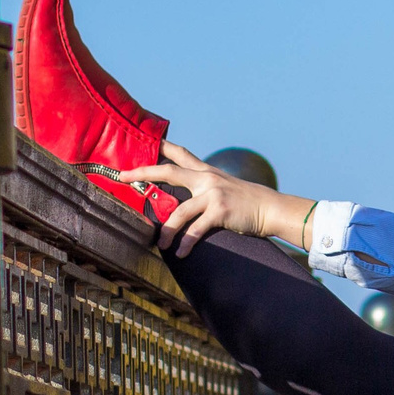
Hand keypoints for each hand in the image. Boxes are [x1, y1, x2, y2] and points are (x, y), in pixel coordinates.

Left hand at [118, 141, 308, 257]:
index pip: (179, 152)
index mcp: (206, 172)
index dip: (159, 146)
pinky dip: (187, 243)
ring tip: (160, 243)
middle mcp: (206, 178)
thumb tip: (183, 199)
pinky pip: (196, 229)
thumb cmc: (247, 201)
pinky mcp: (220, 211)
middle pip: (168, 171)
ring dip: (167, 230)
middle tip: (123, 177)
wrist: (270, 208)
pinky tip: (182, 252)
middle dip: (143, 173)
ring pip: (179, 211)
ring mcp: (213, 193)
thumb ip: (204, 188)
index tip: (142, 142)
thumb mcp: (224, 186)